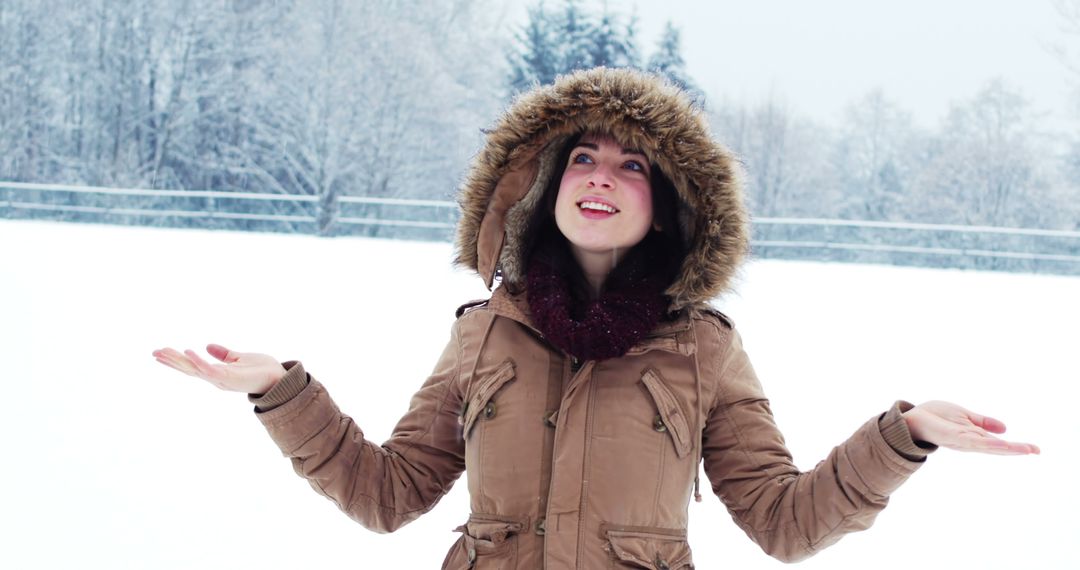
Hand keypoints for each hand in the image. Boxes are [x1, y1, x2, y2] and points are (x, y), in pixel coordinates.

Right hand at [152, 344, 285, 394]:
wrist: (279, 378)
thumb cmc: (262, 369)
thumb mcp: (239, 358)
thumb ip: (224, 354)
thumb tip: (208, 346)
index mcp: (217, 373)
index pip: (192, 366)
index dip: (177, 360)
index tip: (161, 352)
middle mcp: (216, 378)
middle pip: (189, 369)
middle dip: (171, 361)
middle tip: (154, 352)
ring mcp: (221, 379)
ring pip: (194, 369)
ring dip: (178, 361)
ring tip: (162, 352)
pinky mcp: (229, 378)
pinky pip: (210, 369)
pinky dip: (198, 361)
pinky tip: (188, 351)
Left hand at [903, 400, 1039, 454]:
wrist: (912, 418)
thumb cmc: (935, 416)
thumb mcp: (965, 416)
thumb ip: (983, 423)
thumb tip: (1005, 429)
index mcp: (974, 436)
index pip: (999, 442)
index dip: (1017, 446)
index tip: (1035, 449)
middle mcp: (971, 441)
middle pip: (998, 447)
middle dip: (1017, 449)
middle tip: (1037, 450)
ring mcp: (963, 441)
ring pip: (989, 446)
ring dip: (1007, 448)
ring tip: (1026, 449)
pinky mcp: (953, 437)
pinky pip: (973, 442)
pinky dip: (986, 443)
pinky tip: (1000, 444)